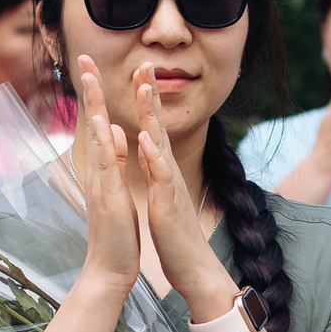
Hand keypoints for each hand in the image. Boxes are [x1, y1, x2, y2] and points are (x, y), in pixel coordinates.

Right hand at [72, 56, 142, 295]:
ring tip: (90, 77)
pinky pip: (106, 167)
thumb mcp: (116, 190)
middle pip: (92, 122)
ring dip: (93, 106)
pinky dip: (105, 144)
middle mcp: (97, 172)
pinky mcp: (108, 198)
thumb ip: (113, 161)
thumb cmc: (116, 233)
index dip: (97, 97)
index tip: (94, 68)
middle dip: (89, 90)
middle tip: (84, 58)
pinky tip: (103, 124)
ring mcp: (100, 183)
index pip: (99, 125)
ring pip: (96, 137)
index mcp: (103, 169)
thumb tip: (112, 132)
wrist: (109, 269)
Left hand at [117, 59, 238, 316]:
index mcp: (162, 170)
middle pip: (159, 125)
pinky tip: (146, 139)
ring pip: (160, 144)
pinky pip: (162, 176)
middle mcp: (168, 172)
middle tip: (143, 63)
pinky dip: (154, 156)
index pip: (152, 128)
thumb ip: (156, 170)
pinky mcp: (169, 204)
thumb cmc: (175, 235)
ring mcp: (170, 186)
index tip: (138, 72)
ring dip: (152, 115)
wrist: (193, 268)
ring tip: (144, 89)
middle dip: (150, 94)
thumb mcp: (163, 195)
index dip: (145, 100)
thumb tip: (148, 148)